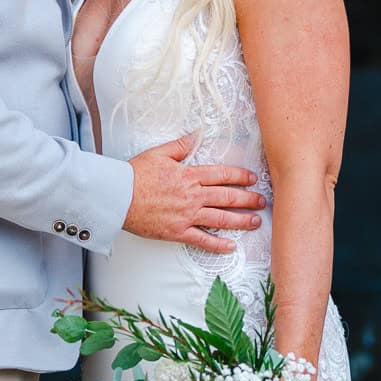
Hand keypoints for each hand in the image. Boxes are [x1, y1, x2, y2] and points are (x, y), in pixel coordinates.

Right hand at [124, 131, 267, 253]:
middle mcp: (193, 196)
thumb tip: (197, 134)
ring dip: (240, 220)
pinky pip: (202, 240)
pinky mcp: (178, 231)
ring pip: (221, 218)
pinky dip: (217, 244)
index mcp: (190, 175)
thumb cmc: (135, 175)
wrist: (118, 196)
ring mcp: (187, 215)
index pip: (223, 175)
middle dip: (248, 199)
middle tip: (262, 201)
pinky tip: (230, 246)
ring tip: (255, 222)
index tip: (252, 179)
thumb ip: (181, 145)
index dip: (241, 176)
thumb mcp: (159, 153)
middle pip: (228, 197)